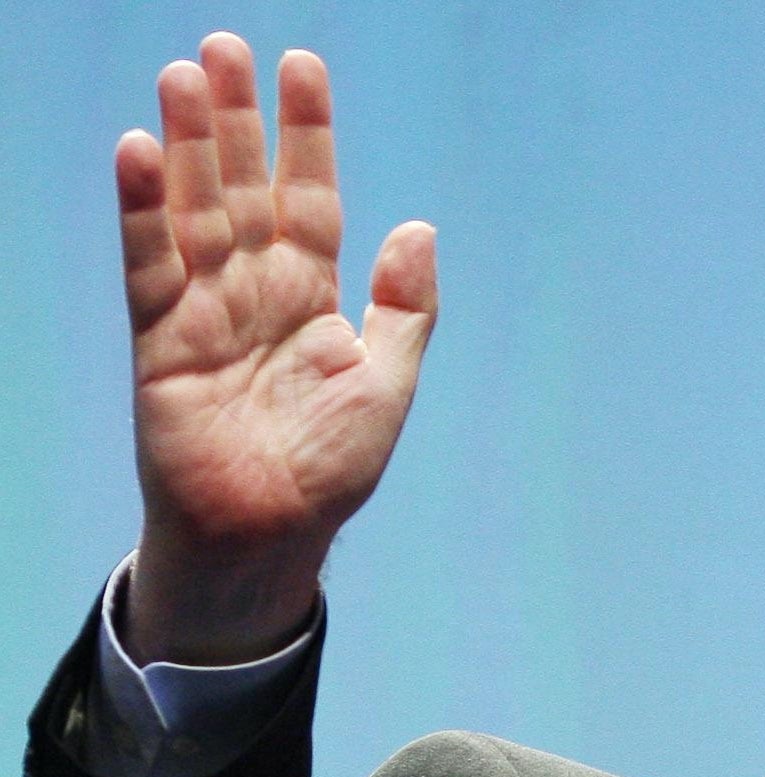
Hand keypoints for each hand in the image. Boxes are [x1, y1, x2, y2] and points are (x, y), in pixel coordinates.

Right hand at [118, 36, 434, 663]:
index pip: (309, 198)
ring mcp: (204, 309)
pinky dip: (144, 212)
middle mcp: (255, 290)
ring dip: (189, 145)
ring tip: (183, 76)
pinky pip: (150, 264)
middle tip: (223, 47)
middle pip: (243, 187)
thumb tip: (419, 228)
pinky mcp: (160, 339)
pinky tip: (140, 154)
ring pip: (194, 210)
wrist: (271, 535)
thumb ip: (404, 309)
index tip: (301, 68)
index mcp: (312, 296)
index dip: (306, 136)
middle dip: (236, 120)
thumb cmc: (330, 468)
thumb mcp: (385, 384)